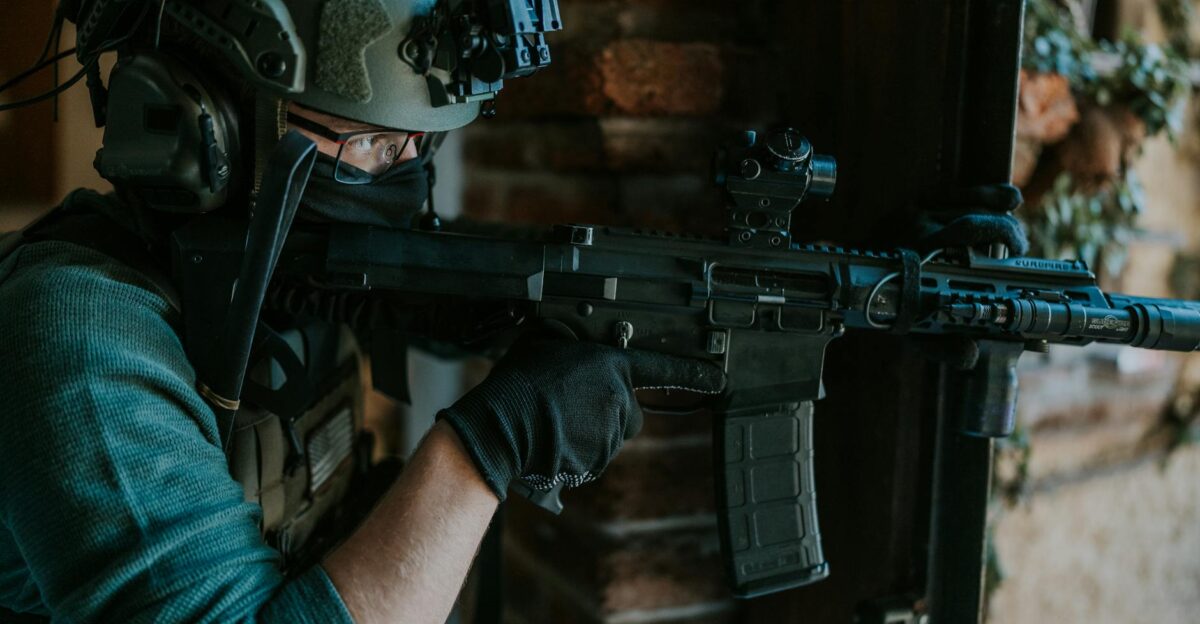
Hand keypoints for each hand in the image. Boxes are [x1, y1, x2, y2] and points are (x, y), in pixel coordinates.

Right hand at [438, 336, 725, 498]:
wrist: (502, 427)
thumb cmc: (518, 382)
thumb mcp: (545, 342)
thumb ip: (573, 341)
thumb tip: (573, 337)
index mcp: (610, 365)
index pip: (660, 367)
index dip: (692, 373)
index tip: (718, 378)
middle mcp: (618, 398)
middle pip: (628, 410)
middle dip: (608, 411)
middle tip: (570, 406)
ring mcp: (610, 432)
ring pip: (610, 435)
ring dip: (590, 432)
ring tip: (554, 423)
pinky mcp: (598, 460)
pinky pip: (595, 457)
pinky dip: (579, 453)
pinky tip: (554, 442)